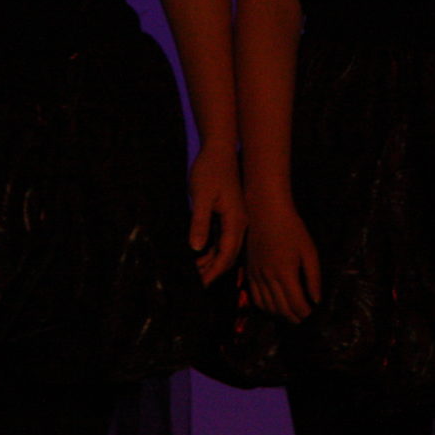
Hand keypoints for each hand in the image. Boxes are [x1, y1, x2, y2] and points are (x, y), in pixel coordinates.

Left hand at [187, 143, 245, 285]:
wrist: (218, 150)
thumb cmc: (209, 170)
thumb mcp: (201, 196)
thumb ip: (200, 222)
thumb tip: (197, 248)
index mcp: (236, 221)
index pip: (226, 255)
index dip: (212, 272)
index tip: (199, 285)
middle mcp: (240, 224)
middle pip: (228, 256)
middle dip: (212, 271)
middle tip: (194, 284)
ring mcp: (236, 220)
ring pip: (225, 249)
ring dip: (210, 262)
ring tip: (194, 273)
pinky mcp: (230, 216)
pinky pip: (222, 239)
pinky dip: (211, 250)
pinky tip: (198, 256)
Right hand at [244, 194, 321, 322]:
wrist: (265, 211)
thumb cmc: (291, 228)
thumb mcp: (309, 250)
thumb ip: (314, 277)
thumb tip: (316, 300)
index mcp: (285, 273)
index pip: (296, 304)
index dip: (306, 314)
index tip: (313, 315)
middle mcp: (268, 277)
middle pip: (282, 309)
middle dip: (295, 318)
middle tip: (305, 320)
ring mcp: (256, 275)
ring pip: (267, 306)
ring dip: (280, 315)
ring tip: (292, 316)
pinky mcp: (249, 272)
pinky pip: (255, 297)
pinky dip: (265, 307)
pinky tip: (274, 308)